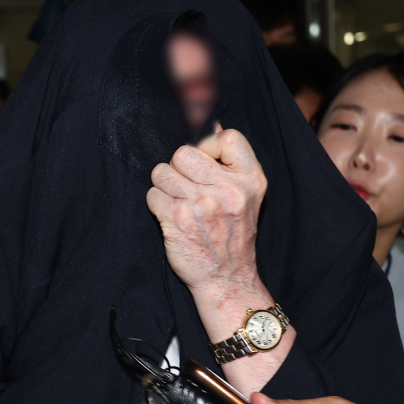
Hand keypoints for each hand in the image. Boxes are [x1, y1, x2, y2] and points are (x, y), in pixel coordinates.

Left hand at [147, 128, 290, 393]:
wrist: (227, 278)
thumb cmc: (234, 235)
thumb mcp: (248, 196)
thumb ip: (234, 163)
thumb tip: (216, 124)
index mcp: (250, 180)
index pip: (227, 137)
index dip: (209, 147)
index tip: (206, 166)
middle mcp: (228, 190)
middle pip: (184, 153)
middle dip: (179, 169)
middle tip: (186, 189)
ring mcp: (202, 205)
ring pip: (162, 172)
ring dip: (164, 187)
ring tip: (177, 203)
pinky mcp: (177, 220)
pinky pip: (152, 195)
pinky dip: (156, 205)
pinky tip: (170, 218)